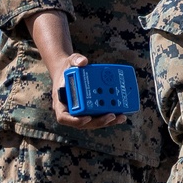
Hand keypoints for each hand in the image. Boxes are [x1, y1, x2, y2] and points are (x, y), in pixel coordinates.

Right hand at [25, 9, 126, 129]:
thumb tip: (83, 62)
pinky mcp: (90, 110)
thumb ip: (76, 60)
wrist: (69, 71)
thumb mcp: (70, 61)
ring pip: (93, 122)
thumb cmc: (68, 68)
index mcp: (61, 103)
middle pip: (83, 123)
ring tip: (121, 117)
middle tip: (111, 116)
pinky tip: (121, 113)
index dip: (75, 120)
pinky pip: (99, 116)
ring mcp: (81, 112)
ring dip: (107, 121)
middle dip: (98, 121)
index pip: (63, 117)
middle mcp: (71, 110)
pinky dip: (110, 117)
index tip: (87, 117)